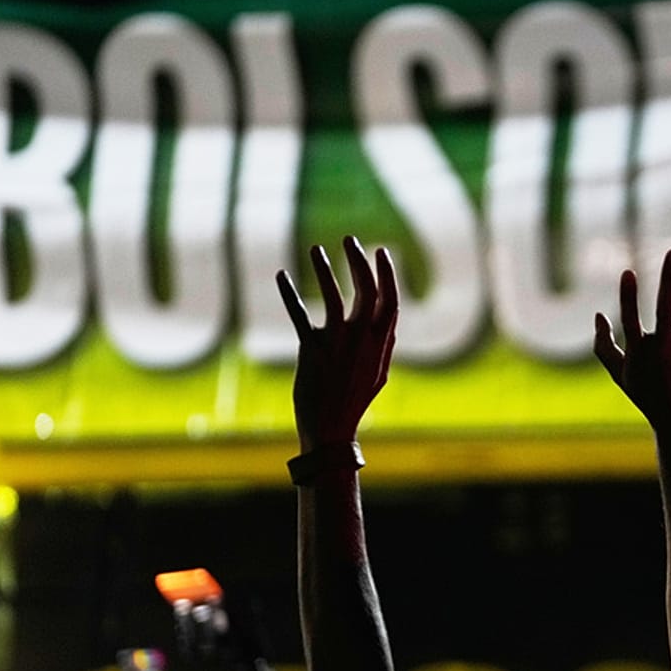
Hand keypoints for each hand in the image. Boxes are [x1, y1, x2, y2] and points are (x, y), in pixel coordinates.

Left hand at [277, 237, 398, 450]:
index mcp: (381, 344)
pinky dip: (289, 293)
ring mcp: (338, 343)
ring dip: (325, 269)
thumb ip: (383, 347)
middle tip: (349, 240)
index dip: (386, 274)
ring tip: (315, 249)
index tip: (380, 252)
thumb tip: (389, 327)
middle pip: (366, 290)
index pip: (389, 299)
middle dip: (359, 261)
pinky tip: (280, 275)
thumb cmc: (352, 402)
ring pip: (333, 295)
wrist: (330, 430)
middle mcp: (363, 339)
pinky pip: (299, 314)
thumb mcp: (377, 375)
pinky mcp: (312, 349)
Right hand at [594, 247, 670, 432]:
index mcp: (639, 351)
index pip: (631, 318)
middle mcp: (663, 346)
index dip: (628, 296)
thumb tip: (597, 315)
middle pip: (665, 305)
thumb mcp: (620, 374)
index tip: (628, 273)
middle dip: (669, 276)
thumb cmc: (647, 396)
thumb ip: (604, 345)